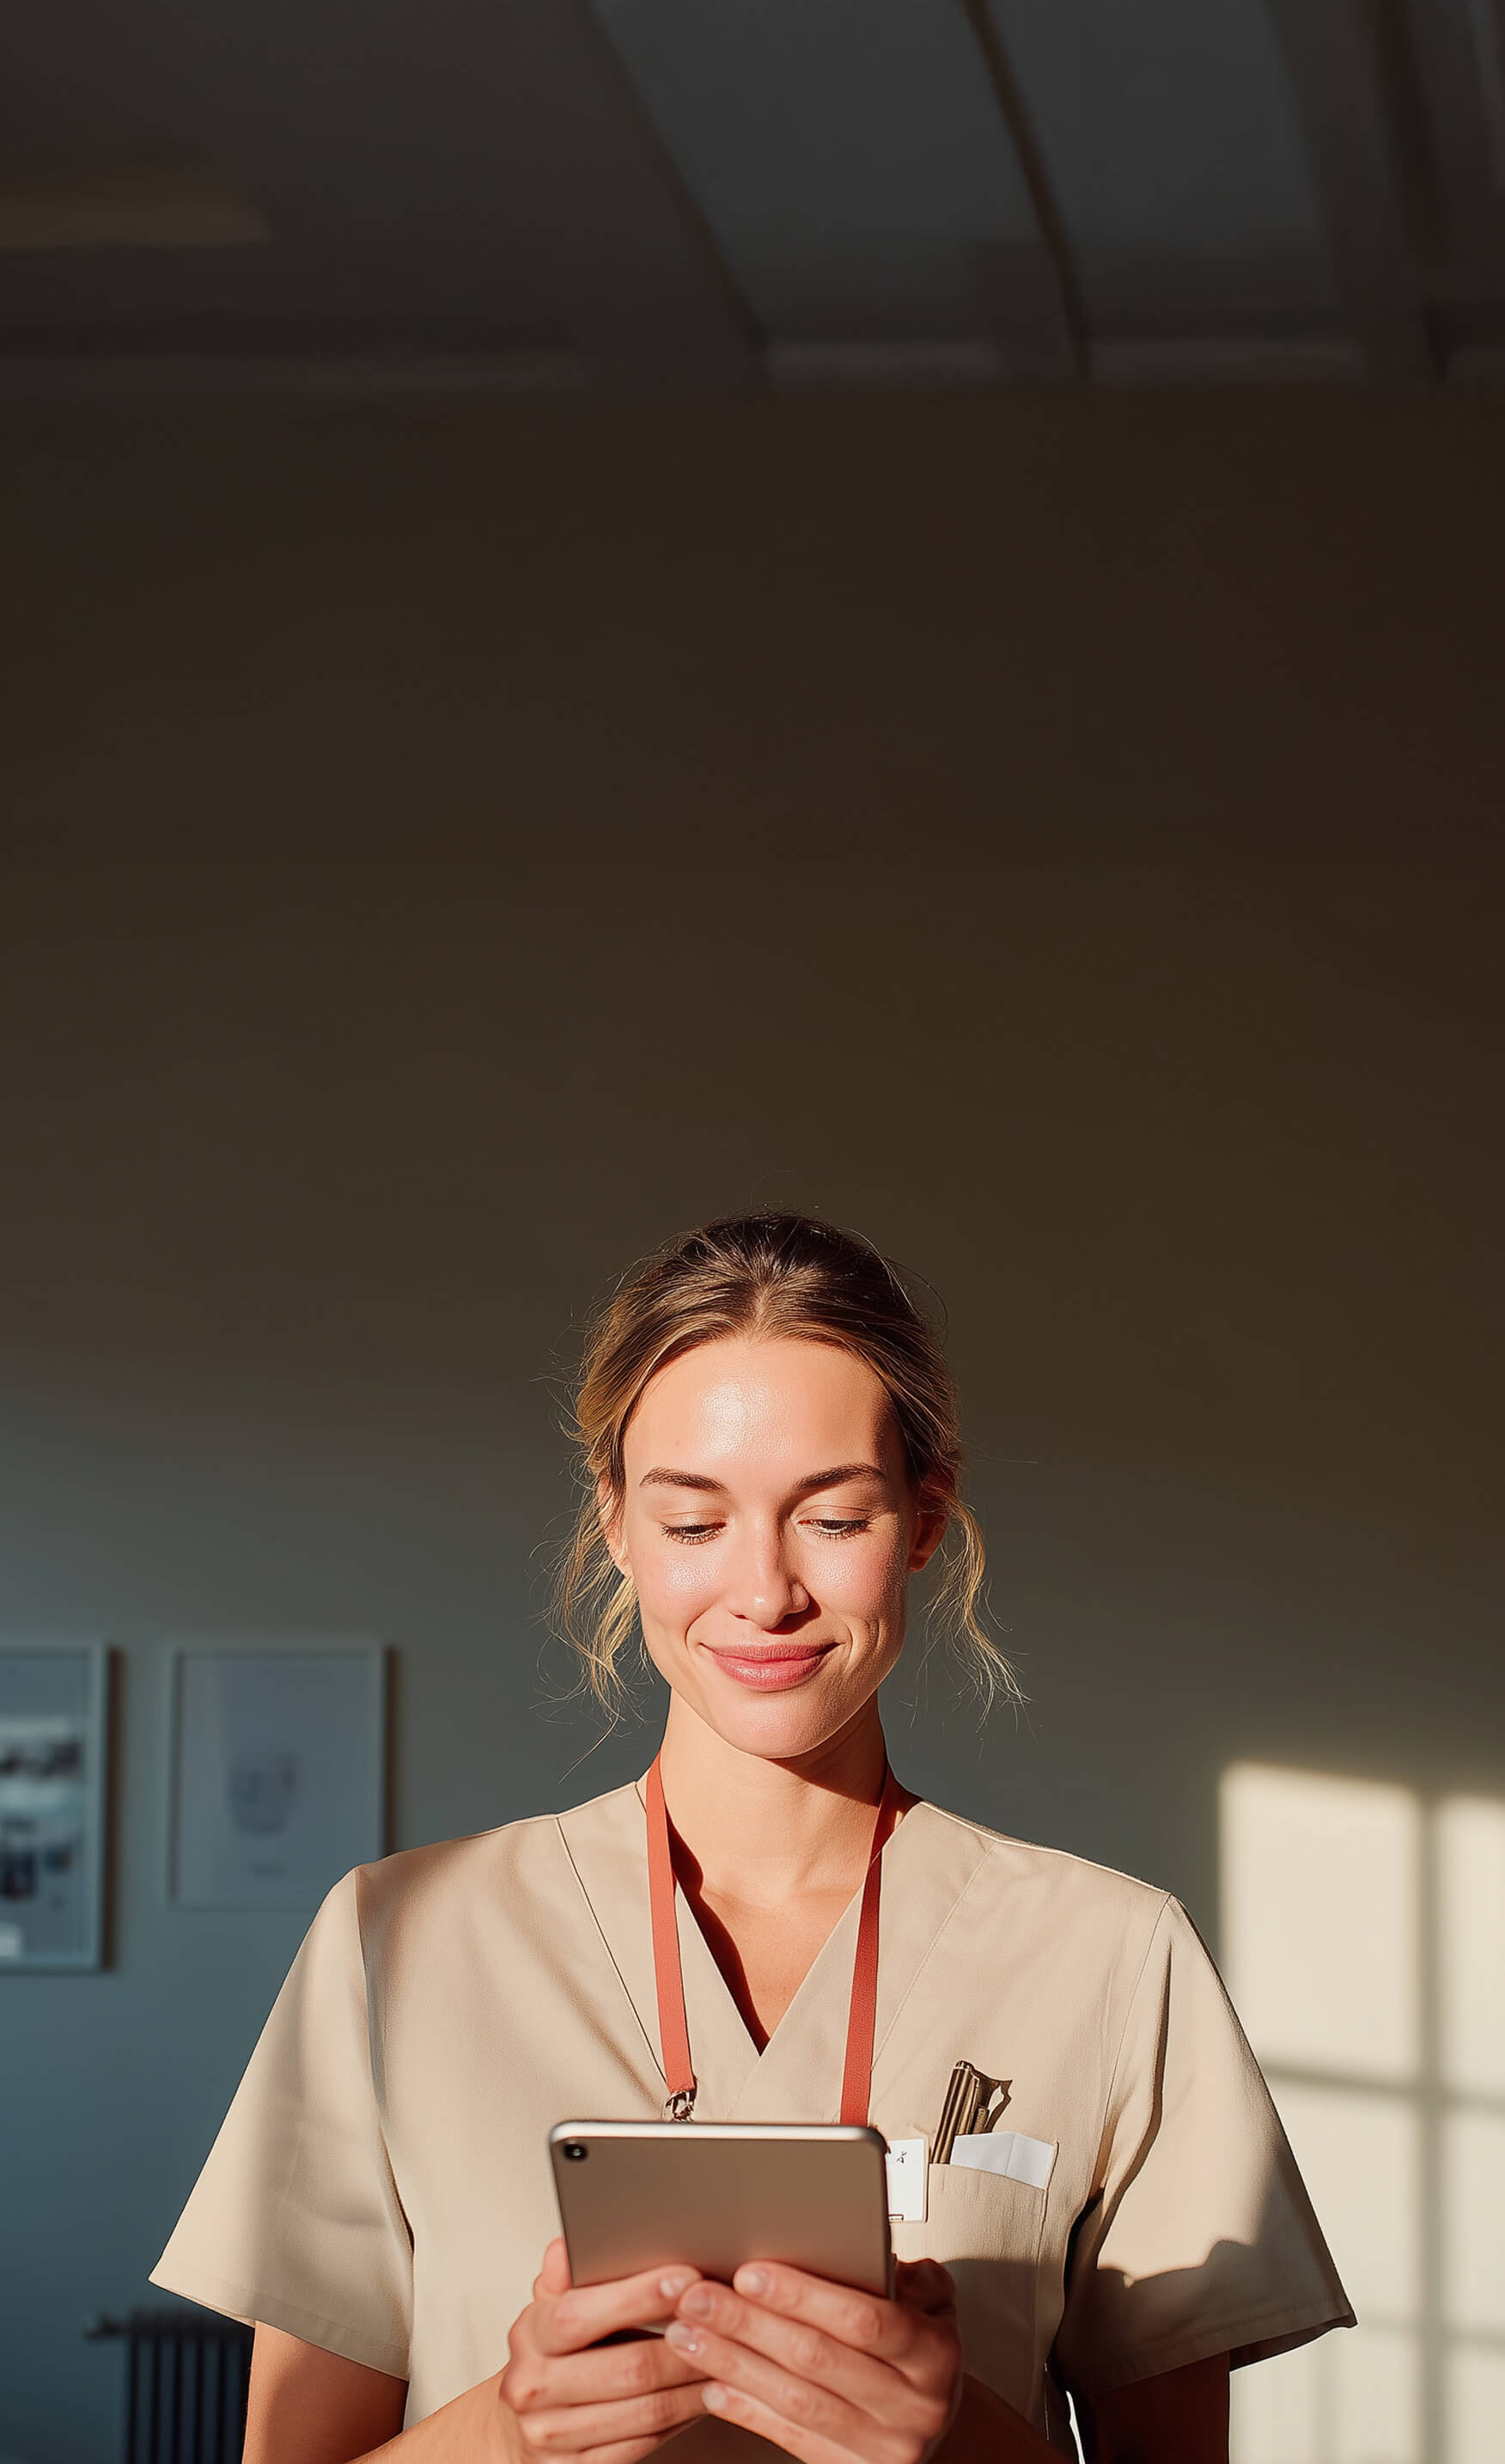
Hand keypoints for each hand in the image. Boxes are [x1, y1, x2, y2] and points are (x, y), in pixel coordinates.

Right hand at [499, 2237, 711, 2463]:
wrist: (517, 2426)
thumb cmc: (549, 2356)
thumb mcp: (550, 2306)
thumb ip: (566, 2275)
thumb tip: (569, 2246)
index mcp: (531, 2336)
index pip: (582, 2313)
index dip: (638, 2296)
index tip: (685, 2278)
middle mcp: (535, 2388)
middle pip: (627, 2368)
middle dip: (685, 2344)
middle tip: (722, 2321)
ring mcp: (554, 2435)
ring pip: (646, 2412)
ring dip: (693, 2385)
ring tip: (726, 2359)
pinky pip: (645, 2444)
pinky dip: (682, 2418)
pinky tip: (702, 2395)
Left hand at [662, 2257, 963, 2463]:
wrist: (937, 2422)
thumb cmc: (923, 2346)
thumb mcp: (936, 2300)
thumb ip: (908, 2274)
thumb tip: (865, 2249)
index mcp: (934, 2355)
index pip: (865, 2321)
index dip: (804, 2296)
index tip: (751, 2272)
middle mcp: (912, 2407)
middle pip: (817, 2360)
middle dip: (749, 2324)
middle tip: (700, 2296)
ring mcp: (881, 2447)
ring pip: (795, 2401)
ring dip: (733, 2364)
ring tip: (688, 2335)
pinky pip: (789, 2438)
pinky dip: (746, 2409)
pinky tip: (713, 2384)